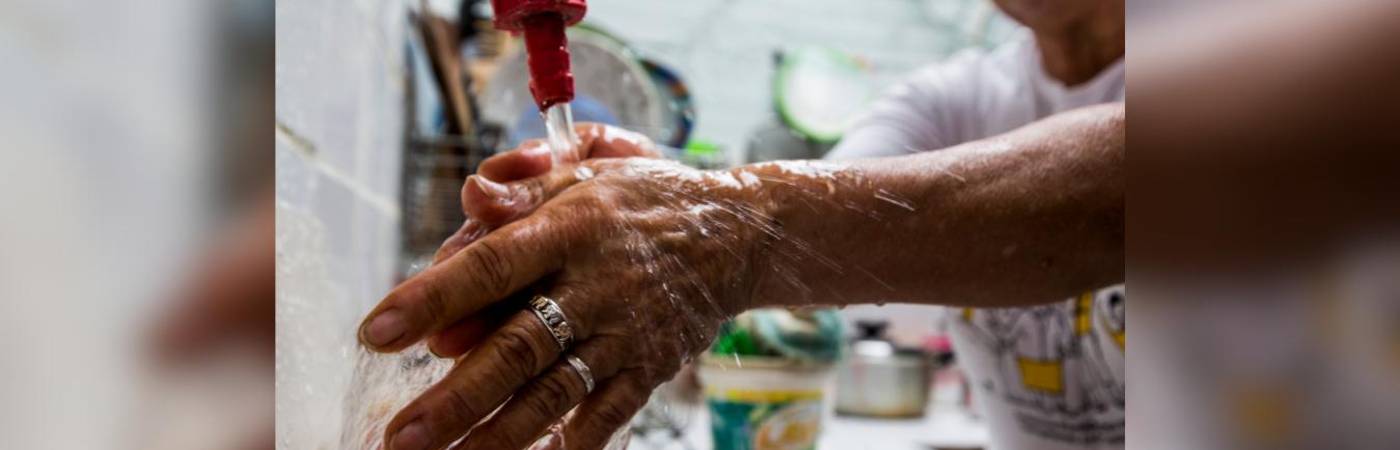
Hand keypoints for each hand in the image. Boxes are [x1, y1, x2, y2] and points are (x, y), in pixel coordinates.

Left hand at [359, 149, 774, 449]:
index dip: (432, 298)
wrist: (737, 234)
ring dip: (494, 434)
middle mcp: (595, 287)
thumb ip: (521, 192)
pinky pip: (606, 417)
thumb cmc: (642, 203)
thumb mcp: (585, 176)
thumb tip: (469, 195)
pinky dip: (572, 446)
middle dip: (455, 397)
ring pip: (551, 392)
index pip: (491, 267)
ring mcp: (624, 335)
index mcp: (570, 230)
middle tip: (400, 436)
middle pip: (516, 348)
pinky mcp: (648, 369)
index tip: (375, 332)